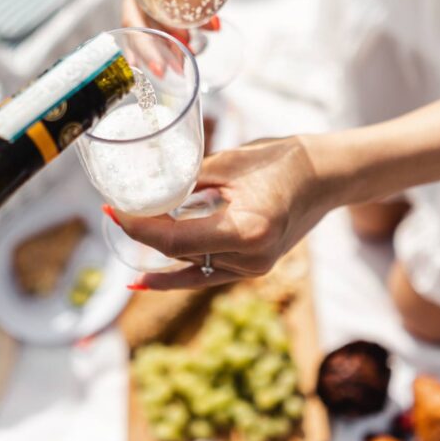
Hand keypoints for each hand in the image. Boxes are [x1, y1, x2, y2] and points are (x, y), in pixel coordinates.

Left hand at [112, 136, 336, 288]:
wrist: (326, 175)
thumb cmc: (282, 160)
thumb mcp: (229, 163)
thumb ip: (189, 182)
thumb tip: (148, 188)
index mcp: (247, 230)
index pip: (175, 238)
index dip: (139, 226)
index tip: (113, 209)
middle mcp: (250, 258)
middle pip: (179, 252)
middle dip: (143, 233)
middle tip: (113, 210)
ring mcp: (253, 268)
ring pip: (189, 266)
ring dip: (157, 252)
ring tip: (123, 235)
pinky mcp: (252, 268)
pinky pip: (204, 275)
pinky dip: (173, 276)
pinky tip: (142, 280)